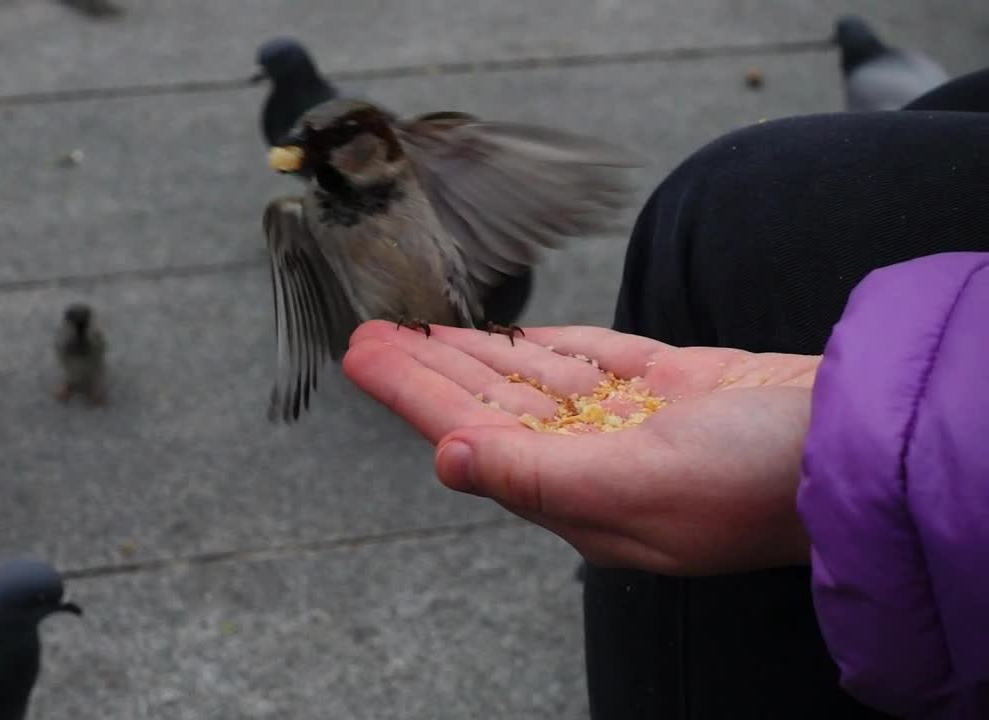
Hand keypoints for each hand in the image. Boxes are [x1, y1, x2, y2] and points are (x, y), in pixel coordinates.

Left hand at [342, 320, 820, 575]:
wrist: (857, 445)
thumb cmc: (757, 481)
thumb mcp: (638, 483)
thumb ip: (535, 474)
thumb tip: (445, 457)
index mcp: (577, 493)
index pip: (470, 434)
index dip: (412, 394)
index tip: (363, 357)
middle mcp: (594, 458)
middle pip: (488, 402)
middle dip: (425, 367)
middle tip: (369, 332)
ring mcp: (632, 419)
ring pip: (529, 379)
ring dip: (471, 351)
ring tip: (417, 326)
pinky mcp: (669, 383)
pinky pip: (586, 358)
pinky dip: (541, 346)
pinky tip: (503, 338)